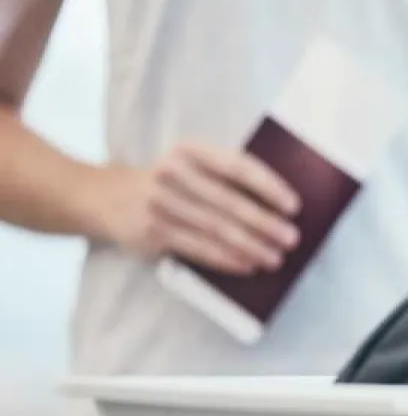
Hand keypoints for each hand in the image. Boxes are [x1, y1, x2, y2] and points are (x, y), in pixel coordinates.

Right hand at [95, 143, 300, 274]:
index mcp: (190, 150)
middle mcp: (172, 173)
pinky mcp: (151, 232)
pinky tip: (247, 265)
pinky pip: (197, 248)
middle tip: (291, 238)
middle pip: (228, 202)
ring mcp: (159, 203)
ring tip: (274, 257)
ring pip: (214, 229)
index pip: (237, 166)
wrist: (106, 196)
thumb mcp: (190, 164)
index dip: (268, 186)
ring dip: (250, 246)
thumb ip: (226, 176)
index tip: (294, 205)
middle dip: (264, 223)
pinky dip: (225, 258)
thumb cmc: (171, 182)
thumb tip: (277, 206)